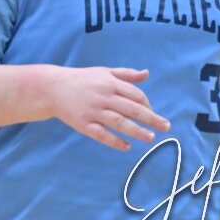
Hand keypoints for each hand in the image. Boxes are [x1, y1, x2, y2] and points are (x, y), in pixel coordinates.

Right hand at [47, 66, 169, 151]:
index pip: (136, 95)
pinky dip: (115, 141)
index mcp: (110, 83)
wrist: (52, 88)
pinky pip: (102, 135)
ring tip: (151, 138)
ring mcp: (93, 111)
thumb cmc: (82, 80)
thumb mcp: (104, 72)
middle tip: (166, 127)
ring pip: (120, 122)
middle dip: (151, 118)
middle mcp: (103, 97)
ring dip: (137, 131)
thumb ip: (126, 74)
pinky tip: (127, 147)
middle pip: (132, 109)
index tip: (152, 114)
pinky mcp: (84, 124)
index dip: (147, 105)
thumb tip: (147, 73)